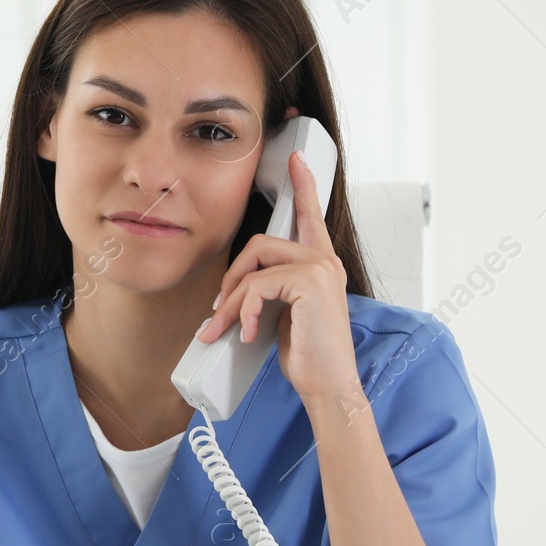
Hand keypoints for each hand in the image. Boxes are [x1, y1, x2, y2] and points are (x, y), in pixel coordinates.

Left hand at [193, 108, 360, 400]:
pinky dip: (242, 312)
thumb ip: (269, 292)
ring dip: (229, 301)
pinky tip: (247, 334)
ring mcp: (319, 268)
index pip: (310, 216)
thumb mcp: (283, 316)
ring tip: (222, 329)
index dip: (303, 185)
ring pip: (253, 266)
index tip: (295, 160)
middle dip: (231, 277)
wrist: (328, 385)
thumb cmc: (309, 355)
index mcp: (320, 264)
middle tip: (217, 310)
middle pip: (260, 244)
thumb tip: (231, 293)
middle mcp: (324, 261)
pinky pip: (257, 286)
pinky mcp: (309, 282)